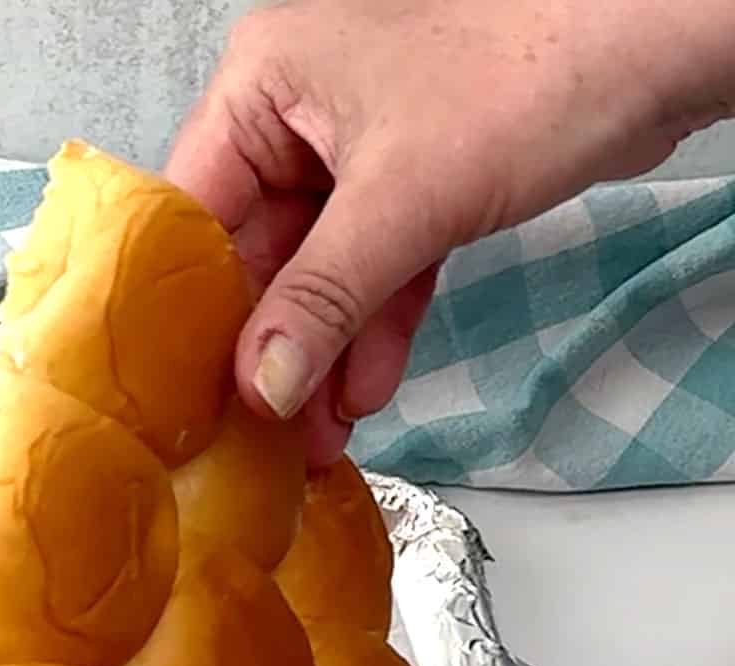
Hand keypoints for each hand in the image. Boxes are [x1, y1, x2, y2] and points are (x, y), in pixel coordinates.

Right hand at [166, 0, 734, 462]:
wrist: (654, 50)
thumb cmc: (533, 70)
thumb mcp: (402, 201)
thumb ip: (323, 300)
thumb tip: (263, 387)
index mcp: (266, 80)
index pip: (196, 208)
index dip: (192, 305)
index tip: (191, 387)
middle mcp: (302, 109)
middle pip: (258, 250)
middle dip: (271, 346)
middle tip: (261, 431)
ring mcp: (358, 147)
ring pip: (319, 270)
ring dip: (322, 353)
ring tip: (314, 435)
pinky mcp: (415, 181)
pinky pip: (374, 267)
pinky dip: (372, 327)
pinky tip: (364, 391)